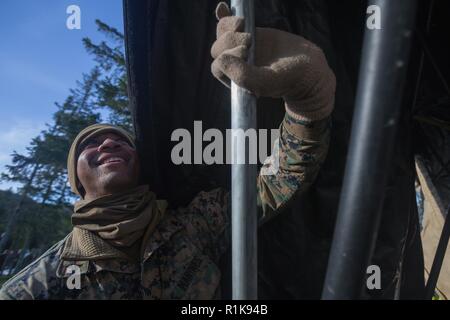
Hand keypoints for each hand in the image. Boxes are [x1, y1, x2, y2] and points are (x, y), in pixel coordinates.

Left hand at [211, 2, 335, 120]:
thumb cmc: (286, 78)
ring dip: (228, 26)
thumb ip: (244, 76)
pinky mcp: (247, 33)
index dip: (227, 57)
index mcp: (235, 80)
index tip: (247, 52)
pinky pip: (229, 24)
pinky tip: (222, 8)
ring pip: (221, 34)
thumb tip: (222, 59)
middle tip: (250, 40)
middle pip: (217, 49)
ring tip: (244, 25)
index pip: (218, 67)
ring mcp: (240, 47)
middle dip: (229, 41)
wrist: (305, 66)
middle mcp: (234, 65)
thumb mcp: (267, 81)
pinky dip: (224, 15)